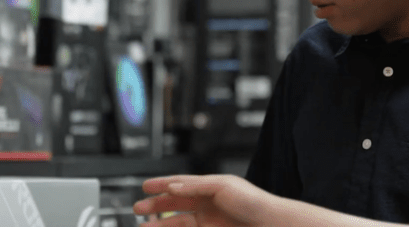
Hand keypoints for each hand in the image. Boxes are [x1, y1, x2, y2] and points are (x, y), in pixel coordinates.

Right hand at [134, 174, 278, 226]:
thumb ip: (196, 186)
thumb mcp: (223, 186)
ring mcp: (209, 222)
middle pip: (175, 204)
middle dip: (155, 206)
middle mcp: (208, 205)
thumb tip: (173, 186)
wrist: (271, 225)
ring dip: (160, 225)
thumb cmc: (254, 202)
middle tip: (138, 208)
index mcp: (210, 188)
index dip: (162, 185)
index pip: (181, 184)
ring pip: (178, 223)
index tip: (145, 186)